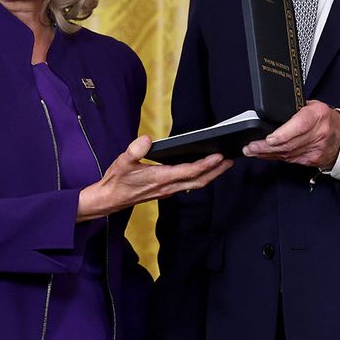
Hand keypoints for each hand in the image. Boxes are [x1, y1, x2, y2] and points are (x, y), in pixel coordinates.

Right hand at [77, 137, 230, 220]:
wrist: (109, 200)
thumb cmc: (116, 181)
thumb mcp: (122, 162)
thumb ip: (135, 150)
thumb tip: (147, 139)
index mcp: (160, 178)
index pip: (188, 172)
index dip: (206, 164)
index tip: (219, 156)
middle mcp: (167, 187)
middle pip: (198, 181)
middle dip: (216, 171)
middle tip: (230, 160)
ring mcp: (167, 191)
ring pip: (194, 184)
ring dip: (210, 175)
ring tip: (221, 164)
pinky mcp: (165, 191)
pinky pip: (187, 185)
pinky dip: (199, 178)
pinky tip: (201, 171)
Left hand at [242, 99, 339, 169]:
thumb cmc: (324, 118)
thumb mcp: (312, 106)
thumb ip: (294, 110)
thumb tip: (271, 114)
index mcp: (317, 115)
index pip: (299, 126)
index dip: (282, 134)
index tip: (269, 139)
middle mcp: (318, 133)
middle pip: (289, 143)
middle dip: (266, 146)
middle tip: (250, 147)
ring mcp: (315, 149)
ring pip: (287, 154)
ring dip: (267, 153)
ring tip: (251, 150)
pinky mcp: (312, 159)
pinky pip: (290, 159)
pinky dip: (275, 157)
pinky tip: (264, 155)